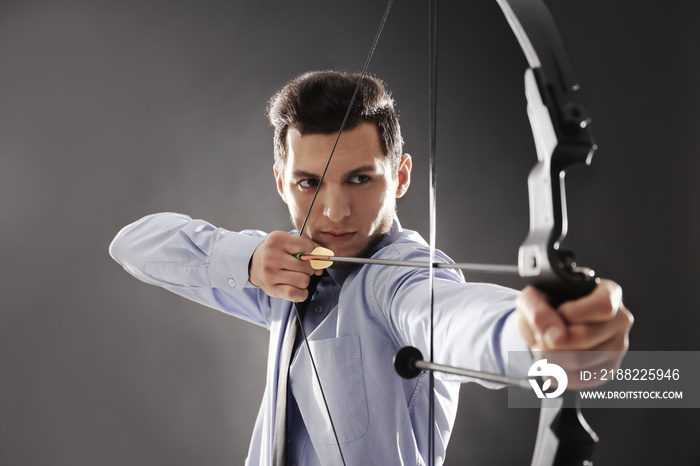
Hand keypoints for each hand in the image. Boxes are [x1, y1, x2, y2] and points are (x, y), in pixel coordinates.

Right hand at [249, 231, 321, 301]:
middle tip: (301, 267)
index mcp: (277, 240)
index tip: (311, 256)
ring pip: (304, 281)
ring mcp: (270, 274)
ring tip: (296, 275)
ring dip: (304, 280)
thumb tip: (325, 260)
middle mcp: (272, 256)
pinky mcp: (272, 289)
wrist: (253, 263)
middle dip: (309, 268)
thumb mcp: (289, 242)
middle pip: (307, 266)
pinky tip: (297, 288)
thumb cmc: (276, 252)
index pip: (307, 246)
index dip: (314, 253)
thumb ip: (310, 247)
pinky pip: (296, 294)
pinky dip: (301, 293)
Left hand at [515, 279, 633, 387]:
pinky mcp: (608, 369)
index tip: (558, 313)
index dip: (573, 314)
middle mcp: (619, 320)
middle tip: (540, 336)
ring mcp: (617, 347)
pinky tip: (550, 362)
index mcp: (608, 293)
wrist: (546, 325)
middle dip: (552, 341)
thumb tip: (555, 337)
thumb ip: (538, 311)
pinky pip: (580, 379)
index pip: (603, 307)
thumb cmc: (544, 306)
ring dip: (551, 359)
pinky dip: (556, 374)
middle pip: (587, 337)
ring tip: (543, 348)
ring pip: (582, 362)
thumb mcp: (532, 298)